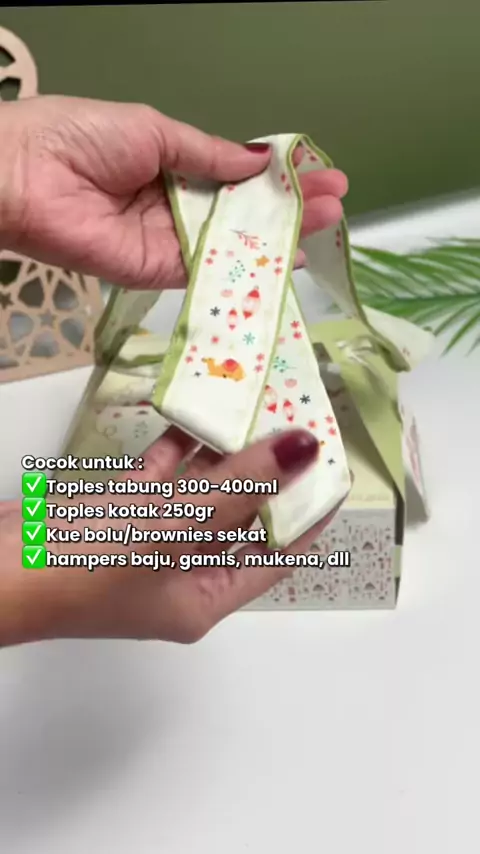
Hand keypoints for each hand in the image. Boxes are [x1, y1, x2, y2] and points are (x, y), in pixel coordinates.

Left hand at [1, 95, 347, 289]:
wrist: (28, 177)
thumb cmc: (82, 138)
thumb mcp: (156, 131)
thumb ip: (209, 154)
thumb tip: (259, 160)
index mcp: (173, 164)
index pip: (235, 175)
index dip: (277, 176)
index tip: (319, 171)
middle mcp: (176, 206)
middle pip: (242, 212)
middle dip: (289, 206)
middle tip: (335, 201)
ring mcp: (169, 242)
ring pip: (233, 243)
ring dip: (280, 236)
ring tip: (326, 223)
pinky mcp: (158, 272)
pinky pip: (208, 271)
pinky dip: (247, 267)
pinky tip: (286, 259)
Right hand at [1, 428, 342, 645]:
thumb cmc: (90, 562)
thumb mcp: (176, 525)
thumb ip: (241, 485)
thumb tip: (304, 450)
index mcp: (204, 599)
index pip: (278, 558)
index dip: (311, 517)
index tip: (335, 473)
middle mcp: (181, 576)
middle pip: (241, 522)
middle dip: (268, 476)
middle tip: (296, 425)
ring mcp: (146, 545)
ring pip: (199, 496)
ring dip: (224, 457)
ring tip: (257, 410)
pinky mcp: (115, 516)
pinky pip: (157, 481)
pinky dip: (175, 452)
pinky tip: (195, 417)